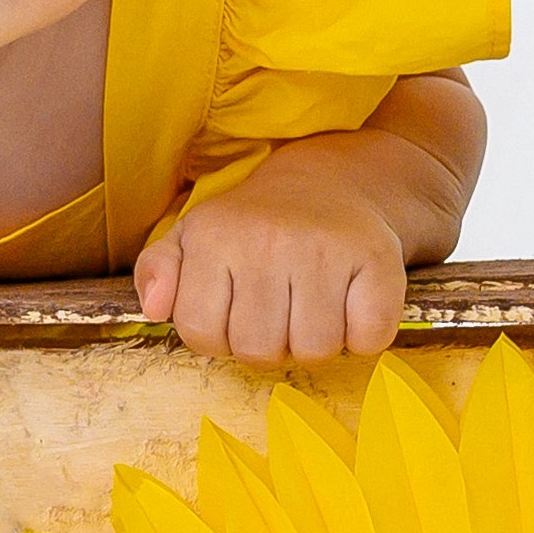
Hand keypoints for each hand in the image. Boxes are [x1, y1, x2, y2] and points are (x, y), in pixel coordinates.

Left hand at [133, 140, 415, 365]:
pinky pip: (368, 338)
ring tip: (313, 306)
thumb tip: (155, 307)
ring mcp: (325, 248)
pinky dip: (364, 337)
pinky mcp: (378, 258)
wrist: (336, 182)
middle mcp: (268, 239)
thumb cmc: (256, 225)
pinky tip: (352, 305)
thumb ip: (159, 270)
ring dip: (315, 343)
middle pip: (258, 350)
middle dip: (268, 344)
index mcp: (215, 235)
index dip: (219, 337)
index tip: (236, 311)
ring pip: (314, 350)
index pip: (200, 333)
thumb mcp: (193, 236)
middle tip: (280, 311)